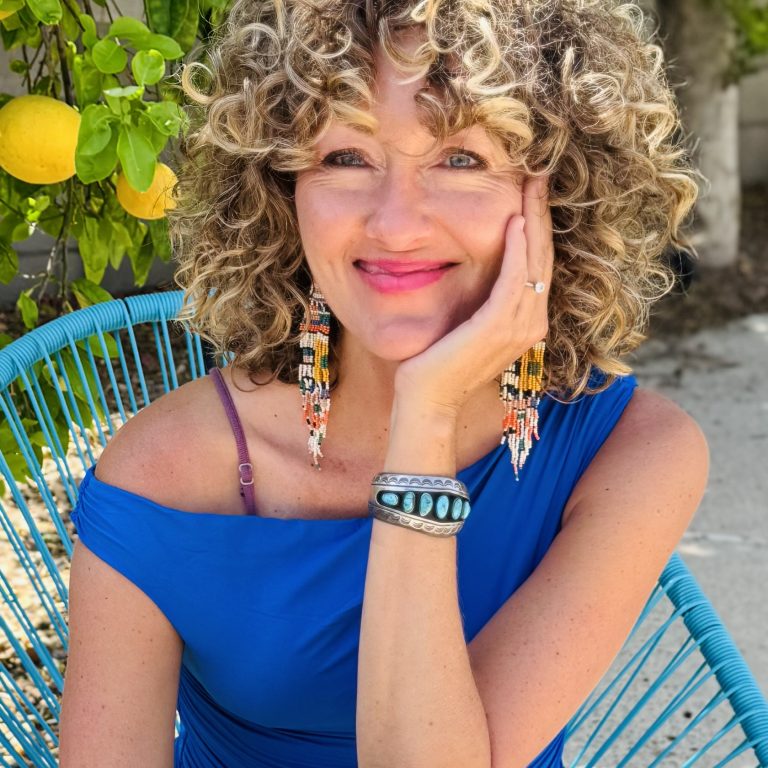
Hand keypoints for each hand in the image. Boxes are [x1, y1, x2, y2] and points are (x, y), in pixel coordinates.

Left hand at [393, 175, 553, 416]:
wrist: (427, 399)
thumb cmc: (440, 362)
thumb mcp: (468, 325)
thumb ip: (483, 300)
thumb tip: (480, 270)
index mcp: (526, 320)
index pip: (538, 263)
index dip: (538, 225)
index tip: (533, 191)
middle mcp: (531, 322)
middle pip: (543, 256)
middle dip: (541, 213)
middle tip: (539, 175)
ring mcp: (518, 326)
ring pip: (535, 261)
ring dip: (533, 220)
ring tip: (531, 185)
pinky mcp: (498, 326)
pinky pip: (514, 279)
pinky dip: (518, 249)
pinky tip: (515, 221)